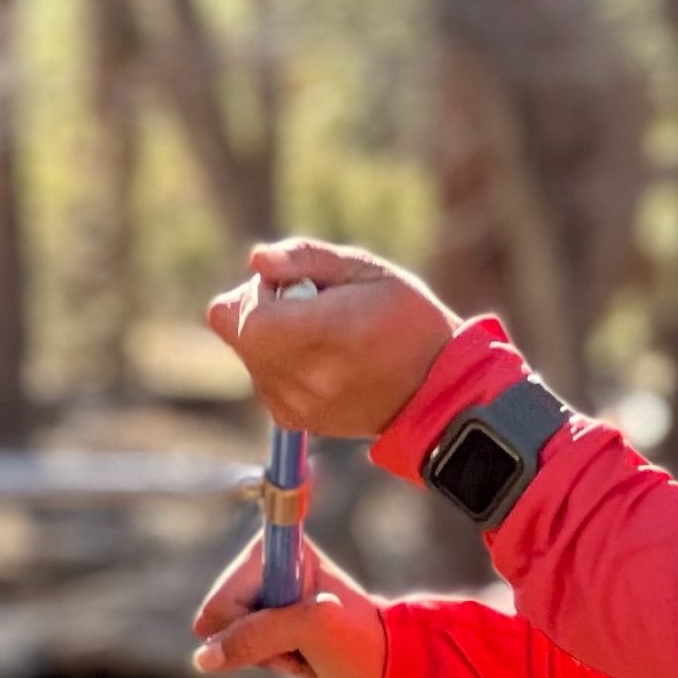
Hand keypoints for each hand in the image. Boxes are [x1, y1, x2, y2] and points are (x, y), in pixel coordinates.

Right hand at [190, 532, 388, 677]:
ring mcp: (263, 597)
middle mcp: (266, 567)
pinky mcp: (263, 625)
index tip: (261, 569)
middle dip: (252, 639)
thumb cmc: (357, 642)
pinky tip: (293, 658)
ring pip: (223, 636)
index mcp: (280, 549)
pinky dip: (263, 662)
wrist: (382, 676)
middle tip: (296, 641)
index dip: (237, 602)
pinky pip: (235, 651)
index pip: (230, 591)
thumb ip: (257, 635)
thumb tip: (204, 657)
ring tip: (300, 649)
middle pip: (218, 614)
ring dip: (260, 654)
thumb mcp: (312, 629)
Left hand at [205, 235, 454, 438]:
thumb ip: (307, 257)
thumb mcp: (368, 269)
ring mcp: (298, 403)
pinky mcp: (295, 420)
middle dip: (263, 310)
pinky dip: (280, 364)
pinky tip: (322, 361)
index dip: (258, 293)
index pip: (245, 317)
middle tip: (312, 307)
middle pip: (242, 335)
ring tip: (324, 337)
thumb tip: (257, 259)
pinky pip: (263, 380)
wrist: (436, 389)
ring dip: (272, 339)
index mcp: (329, 331)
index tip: (294, 286)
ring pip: (250, 357)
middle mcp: (308, 375)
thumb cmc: (406, 317)